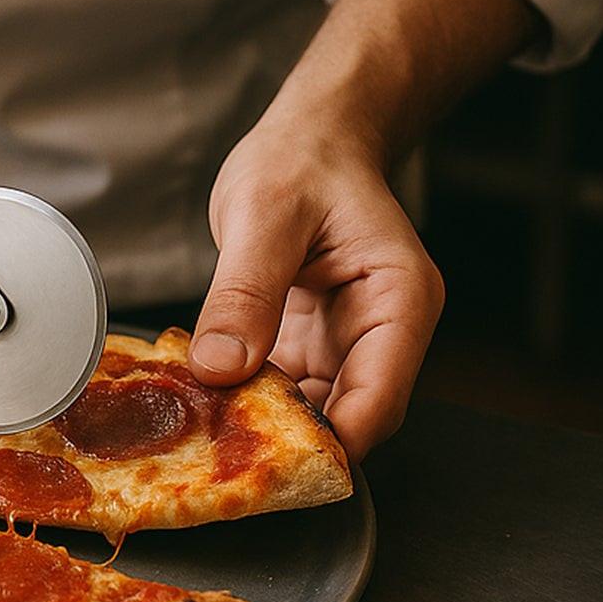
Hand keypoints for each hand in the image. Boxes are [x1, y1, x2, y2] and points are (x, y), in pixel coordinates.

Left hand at [188, 122, 443, 461]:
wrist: (307, 137)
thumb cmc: (303, 158)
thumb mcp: (264, 215)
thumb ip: (244, 292)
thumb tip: (220, 367)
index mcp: (399, 298)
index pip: (380, 398)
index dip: (331, 441)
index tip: (274, 464)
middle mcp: (383, 328)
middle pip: (348, 414)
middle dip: (289, 440)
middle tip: (222, 457)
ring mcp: (347, 339)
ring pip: (313, 408)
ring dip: (264, 423)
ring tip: (204, 431)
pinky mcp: (312, 340)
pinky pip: (285, 385)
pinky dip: (249, 396)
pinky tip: (205, 401)